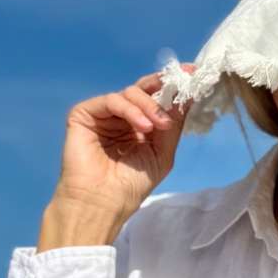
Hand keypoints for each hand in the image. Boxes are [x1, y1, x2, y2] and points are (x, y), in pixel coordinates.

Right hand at [54, 66, 193, 219]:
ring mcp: (103, 115)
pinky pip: (112, 100)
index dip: (174, 86)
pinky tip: (143, 127)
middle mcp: (121, 117)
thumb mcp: (162, 153)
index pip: (157, 99)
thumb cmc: (130, 186)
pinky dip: (130, 109)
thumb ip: (173, 124)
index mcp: (139, 126)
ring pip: (130, 93)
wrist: (102, 203)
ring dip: (150, 106)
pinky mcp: (84, 114)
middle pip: (144, 89)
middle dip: (164, 84)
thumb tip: (188, 96)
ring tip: (159, 125)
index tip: (193, 73)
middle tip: (182, 81)